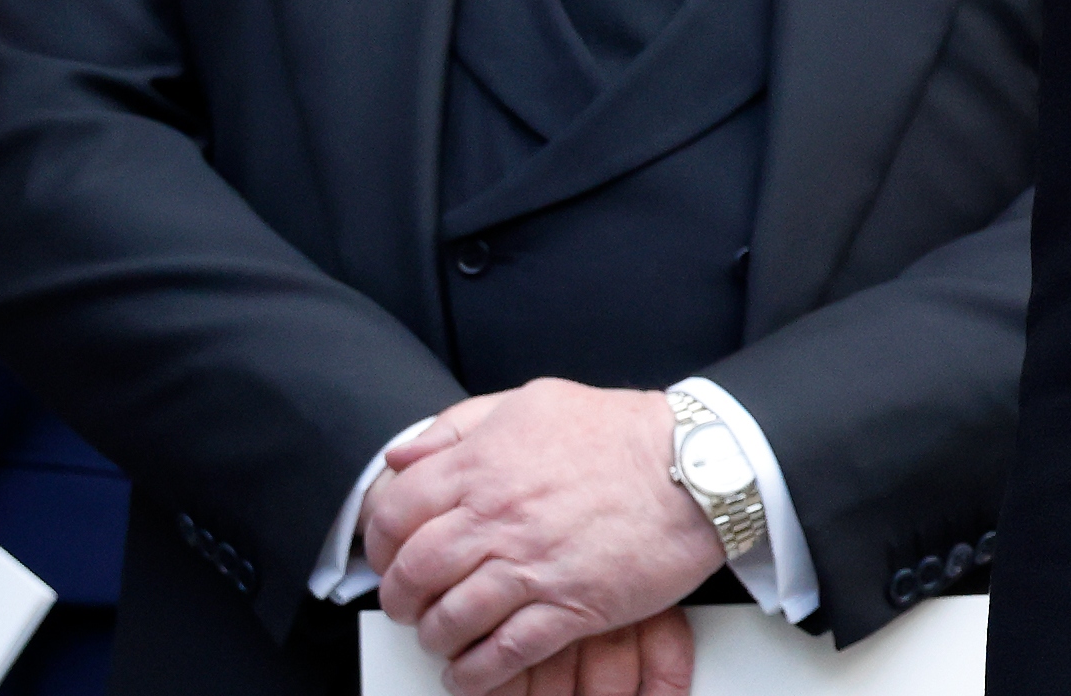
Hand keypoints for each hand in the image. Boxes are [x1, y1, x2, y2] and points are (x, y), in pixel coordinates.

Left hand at [361, 380, 724, 695]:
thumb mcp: (529, 401)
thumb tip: (403, 455)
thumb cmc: (617, 432)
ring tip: (438, 639)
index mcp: (482, 464)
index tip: (385, 555)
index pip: (396, 510)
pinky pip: (506, 652)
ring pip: (453, 616)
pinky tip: (468, 673)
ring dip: (435, 636)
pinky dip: (476, 671)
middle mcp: (498, 516)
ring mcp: (533, 564)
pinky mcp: (571, 606)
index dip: (378, 541)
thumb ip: (460, 425)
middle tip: (403, 605)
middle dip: (398, 597)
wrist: (692, 467)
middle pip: (415, 569)